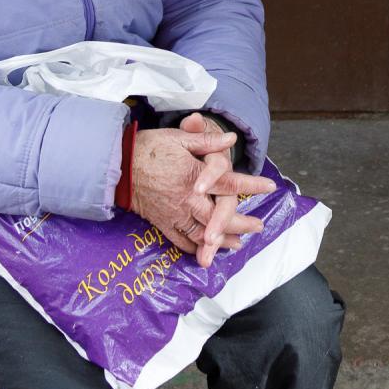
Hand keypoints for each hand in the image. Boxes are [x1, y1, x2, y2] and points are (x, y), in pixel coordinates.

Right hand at [127, 124, 270, 265]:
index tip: (269, 187)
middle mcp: (187, 199)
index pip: (229, 183)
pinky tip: (206, 250)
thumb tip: (230, 138)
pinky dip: (195, 247)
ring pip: (203, 232)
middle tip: (258, 227)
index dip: (251, 185)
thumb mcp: (179, 138)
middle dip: (241, 223)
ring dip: (222, 240)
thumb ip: (206, 141)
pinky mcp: (162, 222)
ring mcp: (174, 213)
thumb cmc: (150, 148)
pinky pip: (181, 240)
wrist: (119, 166)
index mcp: (194, 176)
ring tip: (238, 244)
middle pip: (220, 215)